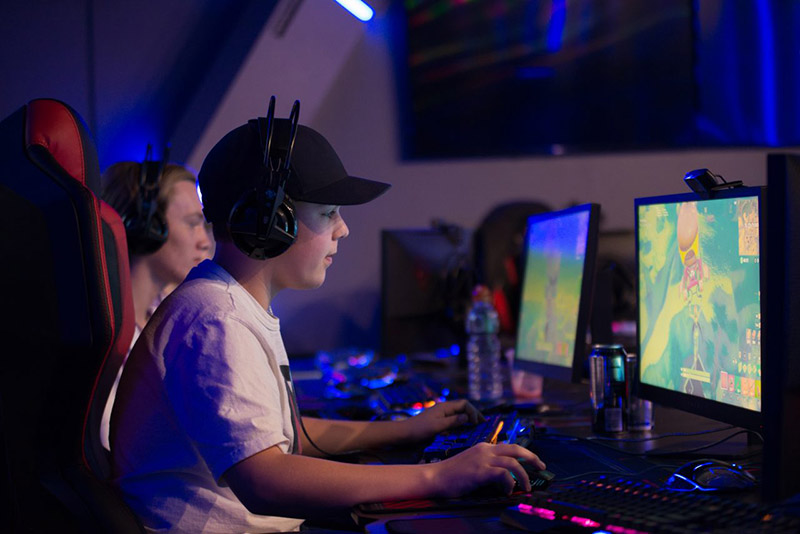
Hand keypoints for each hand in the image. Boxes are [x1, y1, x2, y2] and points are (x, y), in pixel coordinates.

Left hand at [401, 399, 484, 442]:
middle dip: (474, 413)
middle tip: (483, 423)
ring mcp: (441, 414)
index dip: (473, 411)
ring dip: (468, 418)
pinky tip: (465, 430)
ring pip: (459, 413)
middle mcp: (444, 409)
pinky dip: (462, 422)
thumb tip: (467, 417)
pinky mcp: (439, 421)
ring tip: (477, 426)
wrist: (404, 433)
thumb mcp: (437, 426)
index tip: (477, 423)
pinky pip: (454, 419)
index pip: (464, 404)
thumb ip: (453, 421)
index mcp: (444, 407)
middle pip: (463, 407)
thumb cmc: (419, 429)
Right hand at [428, 442, 545, 497]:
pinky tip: (508, 490)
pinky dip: (510, 483)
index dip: (524, 454)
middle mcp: (485, 450)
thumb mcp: (472, 464)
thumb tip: (504, 476)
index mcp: (483, 447)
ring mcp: (483, 459)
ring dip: (524, 476)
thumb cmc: (451, 475)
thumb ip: (487, 466)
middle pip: (516, 449)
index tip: (533, 462)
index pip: (509, 447)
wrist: (434, 477)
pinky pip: (504, 474)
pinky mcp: (480, 471)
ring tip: (527, 487)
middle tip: (542, 467)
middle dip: (532, 458)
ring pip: (514, 462)